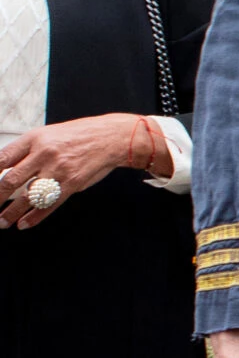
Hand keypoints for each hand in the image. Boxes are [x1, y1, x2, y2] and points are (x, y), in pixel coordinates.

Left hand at [0, 113, 166, 225]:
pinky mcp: (71, 184)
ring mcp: (57, 170)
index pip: (3, 158)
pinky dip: (35, 216)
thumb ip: (28, 151)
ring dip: (12, 212)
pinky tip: (24, 223)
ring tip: (3, 222)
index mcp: (34, 138)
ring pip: (28, 196)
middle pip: (11, 180)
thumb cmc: (79, 136)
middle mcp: (44, 153)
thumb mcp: (49, 135)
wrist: (109, 138)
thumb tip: (6, 169)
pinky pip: (49, 204)